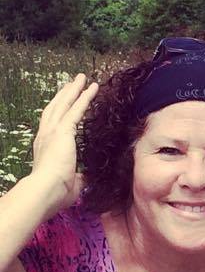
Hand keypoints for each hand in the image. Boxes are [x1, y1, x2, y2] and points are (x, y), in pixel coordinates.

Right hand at [31, 74, 97, 217]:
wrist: (46, 190)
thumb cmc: (56, 193)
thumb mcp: (70, 183)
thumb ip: (78, 177)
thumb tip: (84, 178)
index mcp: (45, 148)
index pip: (53, 125)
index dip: (59, 113)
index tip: (65, 104)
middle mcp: (45, 136)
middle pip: (55, 109)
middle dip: (65, 95)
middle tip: (73, 82)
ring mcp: (52, 132)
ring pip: (65, 104)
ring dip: (74, 90)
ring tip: (82, 78)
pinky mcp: (63, 131)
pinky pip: (76, 109)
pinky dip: (85, 97)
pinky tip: (93, 88)